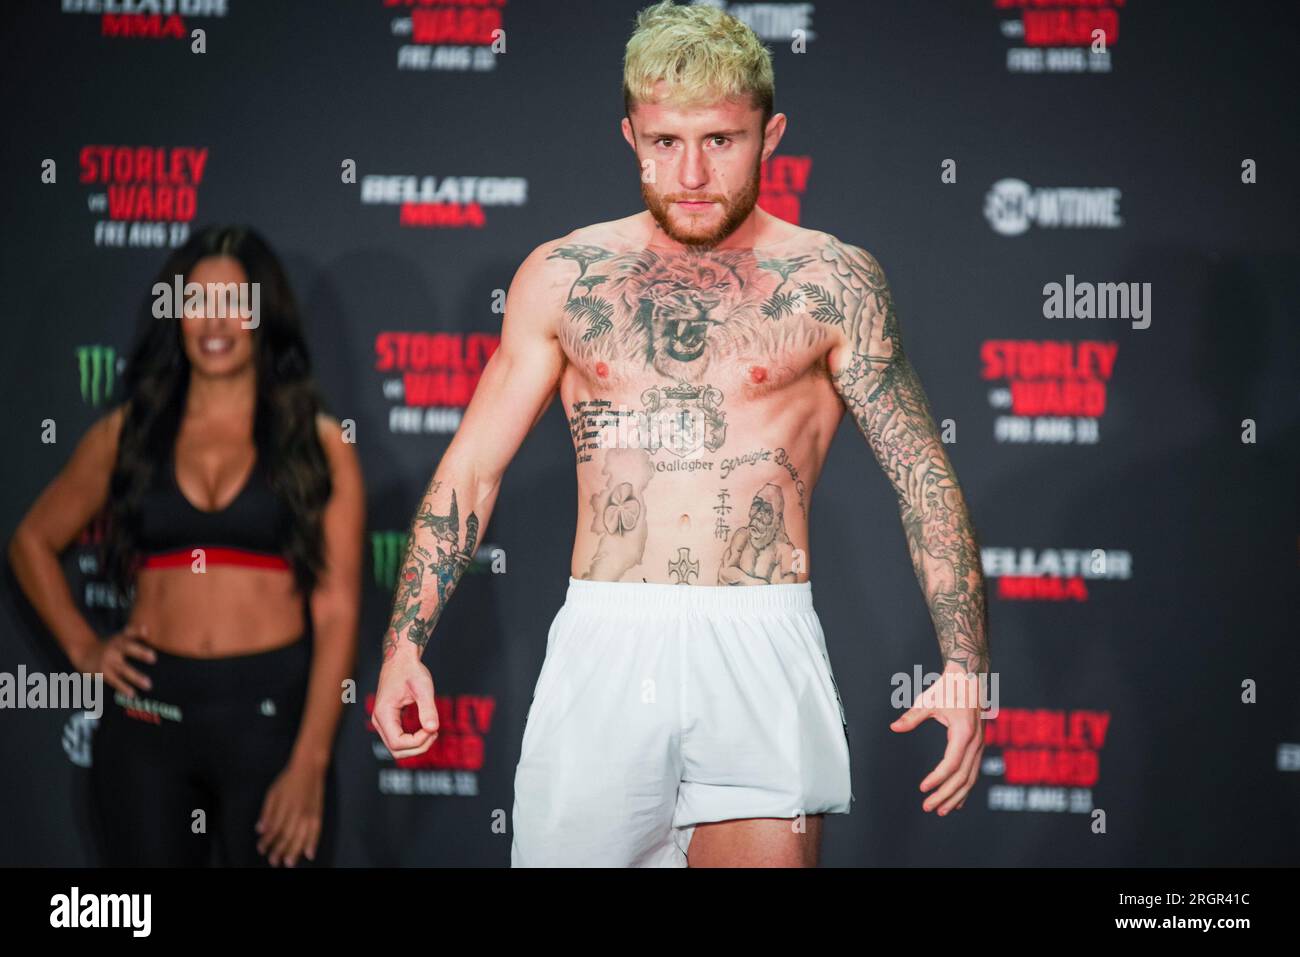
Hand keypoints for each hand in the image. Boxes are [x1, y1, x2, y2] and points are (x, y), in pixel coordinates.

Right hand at [79, 623, 156, 696]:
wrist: (84, 653)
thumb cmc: (110, 646)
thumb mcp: (118, 638)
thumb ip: (132, 633)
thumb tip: (147, 629)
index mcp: (119, 639)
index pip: (128, 633)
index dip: (137, 631)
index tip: (145, 631)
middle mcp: (114, 648)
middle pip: (127, 649)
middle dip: (140, 653)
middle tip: (154, 658)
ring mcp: (108, 660)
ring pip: (123, 668)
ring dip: (136, 677)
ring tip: (148, 684)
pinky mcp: (102, 672)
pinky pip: (114, 680)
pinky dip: (123, 687)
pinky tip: (132, 693)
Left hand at [256, 759, 324, 866]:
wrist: (309, 767)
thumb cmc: (288, 779)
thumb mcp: (272, 793)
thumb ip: (266, 812)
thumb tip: (260, 830)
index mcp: (283, 806)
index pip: (274, 828)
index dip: (267, 841)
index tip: (261, 849)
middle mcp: (296, 811)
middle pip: (287, 835)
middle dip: (279, 850)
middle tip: (274, 861)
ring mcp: (308, 813)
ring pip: (301, 836)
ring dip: (294, 850)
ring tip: (289, 862)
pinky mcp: (318, 813)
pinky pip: (316, 831)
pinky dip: (313, 843)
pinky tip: (309, 854)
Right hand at [373, 652, 438, 758]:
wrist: (400, 658)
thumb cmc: (411, 670)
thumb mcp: (423, 687)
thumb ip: (428, 708)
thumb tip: (433, 729)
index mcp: (384, 713)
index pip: (398, 743)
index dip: (418, 742)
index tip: (433, 728)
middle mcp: (379, 720)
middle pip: (396, 750)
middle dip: (418, 747)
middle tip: (435, 732)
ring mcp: (382, 722)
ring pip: (397, 748)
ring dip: (416, 746)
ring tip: (432, 730)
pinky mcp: (388, 720)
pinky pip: (399, 740)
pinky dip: (413, 740)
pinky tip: (427, 729)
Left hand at [890, 665, 985, 815]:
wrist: (969, 677)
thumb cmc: (948, 688)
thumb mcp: (928, 701)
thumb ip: (912, 717)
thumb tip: (894, 727)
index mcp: (964, 733)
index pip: (951, 764)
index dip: (937, 779)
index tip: (923, 789)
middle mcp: (975, 742)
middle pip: (962, 777)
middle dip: (945, 795)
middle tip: (928, 807)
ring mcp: (980, 745)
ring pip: (971, 778)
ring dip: (957, 797)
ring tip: (941, 810)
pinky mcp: (979, 746)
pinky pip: (974, 772)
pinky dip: (965, 788)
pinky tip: (957, 801)